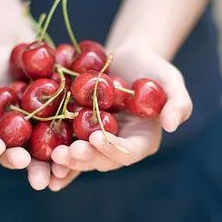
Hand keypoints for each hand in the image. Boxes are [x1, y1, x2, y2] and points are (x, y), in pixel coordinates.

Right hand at [0, 44, 71, 189]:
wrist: (15, 49)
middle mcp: (17, 140)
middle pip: (23, 158)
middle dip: (31, 169)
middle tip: (37, 179)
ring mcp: (40, 131)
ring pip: (49, 152)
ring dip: (56, 165)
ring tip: (62, 172)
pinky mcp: (62, 119)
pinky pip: (70, 132)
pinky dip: (76, 141)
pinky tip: (83, 145)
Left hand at [50, 49, 191, 186]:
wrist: (125, 59)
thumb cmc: (152, 68)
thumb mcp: (170, 80)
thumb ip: (178, 102)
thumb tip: (172, 125)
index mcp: (142, 140)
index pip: (129, 152)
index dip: (112, 149)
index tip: (95, 138)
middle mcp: (120, 147)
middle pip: (103, 160)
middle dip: (84, 159)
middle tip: (65, 153)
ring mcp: (99, 143)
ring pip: (84, 158)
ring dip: (68, 161)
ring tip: (53, 155)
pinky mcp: (81, 134)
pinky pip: (69, 148)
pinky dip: (59, 158)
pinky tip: (44, 160)